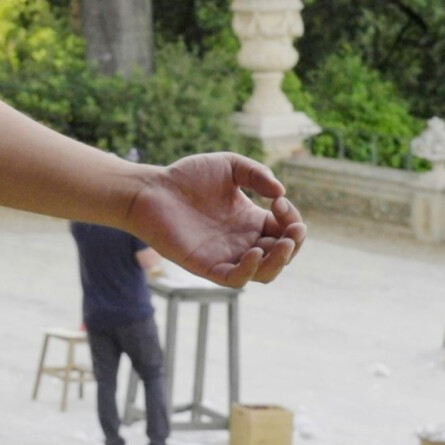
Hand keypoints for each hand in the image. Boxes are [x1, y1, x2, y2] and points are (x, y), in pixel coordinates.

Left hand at [125, 153, 305, 286]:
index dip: (292, 220)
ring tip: (281, 243)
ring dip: (279, 262)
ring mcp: (225, 255)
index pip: (285, 230)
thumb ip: (256, 174)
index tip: (278, 200)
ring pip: (264, 273)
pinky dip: (249, 270)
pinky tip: (254, 252)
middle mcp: (241, 241)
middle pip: (281, 255)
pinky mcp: (205, 265)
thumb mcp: (229, 166)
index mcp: (250, 220)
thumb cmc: (186, 177)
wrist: (150, 189)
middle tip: (292, 228)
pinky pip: (234, 279)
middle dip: (294, 243)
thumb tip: (281, 192)